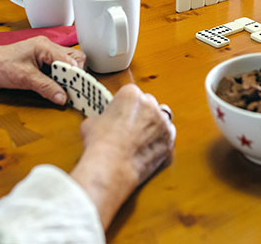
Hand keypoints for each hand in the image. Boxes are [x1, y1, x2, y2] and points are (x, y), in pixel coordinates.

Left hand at [0, 36, 84, 104]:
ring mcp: (42, 57)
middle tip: (74, 91)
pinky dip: (58, 82)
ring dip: (67, 80)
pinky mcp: (38, 66)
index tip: (79, 89)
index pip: (71, 58)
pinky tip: (56, 91)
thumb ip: (46, 87)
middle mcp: (46, 49)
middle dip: (75, 76)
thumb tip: (63, 97)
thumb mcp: (24, 78)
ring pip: (65, 67)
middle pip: (72, 60)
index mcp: (44, 46)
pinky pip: (55, 73)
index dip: (76, 74)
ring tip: (67, 93)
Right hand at [71, 84, 174, 228]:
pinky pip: (166, 137)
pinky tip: (147, 149)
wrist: (111, 167)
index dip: (125, 105)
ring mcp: (162, 122)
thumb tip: (101, 123)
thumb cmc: (100, 145)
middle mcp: (150, 104)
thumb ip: (102, 117)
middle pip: (149, 103)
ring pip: (161, 119)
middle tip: (130, 127)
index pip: (132, 93)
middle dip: (142, 113)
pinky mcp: (169, 140)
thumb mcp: (91, 123)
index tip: (121, 114)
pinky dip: (159, 141)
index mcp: (131, 94)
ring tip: (140, 138)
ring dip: (153, 126)